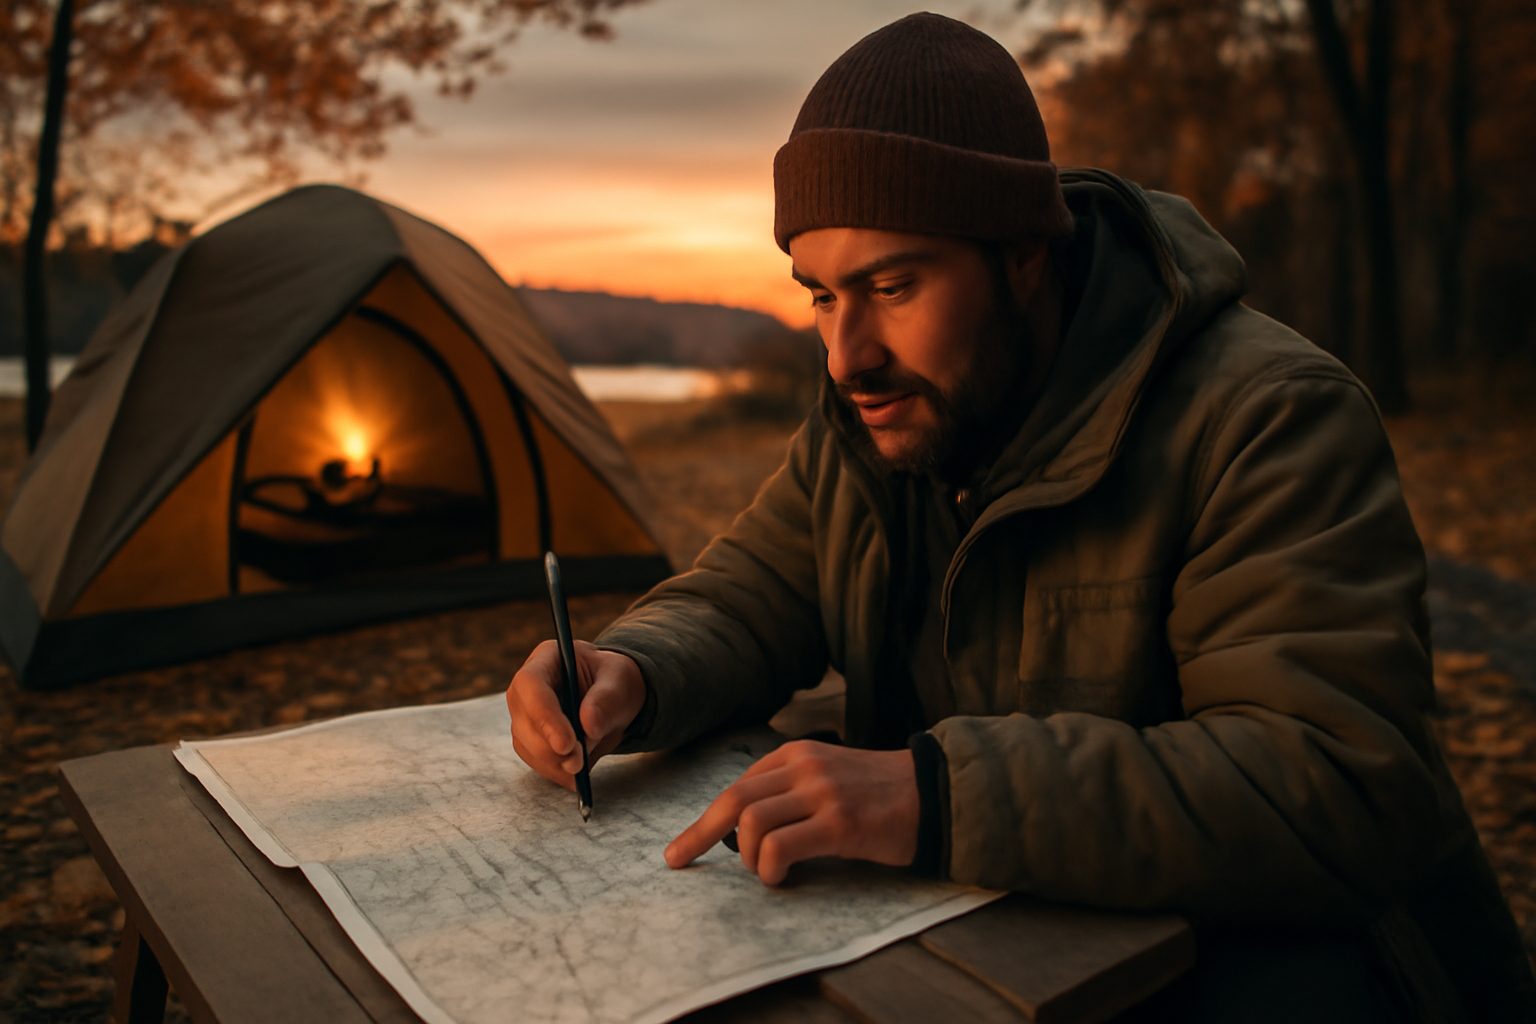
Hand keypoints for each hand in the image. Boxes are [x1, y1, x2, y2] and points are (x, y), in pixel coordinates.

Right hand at [506, 640, 645, 789]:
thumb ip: (606, 698)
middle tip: (579, 763)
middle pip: (523, 720)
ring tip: (582, 766)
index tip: (567, 744)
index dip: (544, 715)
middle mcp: (527, 688)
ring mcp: (525, 715)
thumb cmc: (614, 679)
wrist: (614, 696)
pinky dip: (556, 773)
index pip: (530, 684)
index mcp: (546, 659)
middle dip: (550, 748)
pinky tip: (576, 776)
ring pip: (526, 745)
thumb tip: (589, 726)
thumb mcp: (620, 679)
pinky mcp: (531, 739)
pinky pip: (536, 761)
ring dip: (554, 763)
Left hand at [665, 740, 919, 884]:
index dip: (707, 818)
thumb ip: (789, 790)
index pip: (738, 785)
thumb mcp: (828, 776)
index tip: (686, 844)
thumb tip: (743, 827)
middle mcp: (805, 768)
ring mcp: (822, 794)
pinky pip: (781, 846)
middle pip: (733, 800)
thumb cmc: (879, 793)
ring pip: (751, 822)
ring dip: (746, 856)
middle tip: (678, 860)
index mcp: (797, 754)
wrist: (934, 791)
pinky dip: (768, 867)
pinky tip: (779, 878)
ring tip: (763, 872)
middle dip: (698, 833)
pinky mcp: (840, 824)